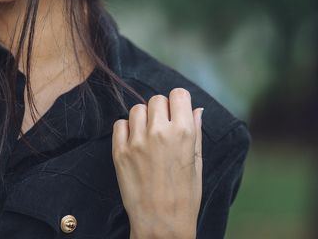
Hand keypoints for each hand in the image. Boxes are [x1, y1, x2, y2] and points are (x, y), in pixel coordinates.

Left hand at [112, 88, 202, 238]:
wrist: (162, 223)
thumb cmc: (184, 196)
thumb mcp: (197, 162)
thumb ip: (195, 132)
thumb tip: (196, 109)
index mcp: (183, 132)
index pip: (178, 94)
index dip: (177, 103)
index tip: (176, 113)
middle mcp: (159, 132)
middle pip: (157, 99)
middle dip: (160, 110)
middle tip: (162, 129)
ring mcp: (137, 141)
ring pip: (137, 109)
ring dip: (143, 119)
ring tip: (148, 138)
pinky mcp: (119, 151)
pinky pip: (119, 124)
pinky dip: (126, 130)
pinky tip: (134, 144)